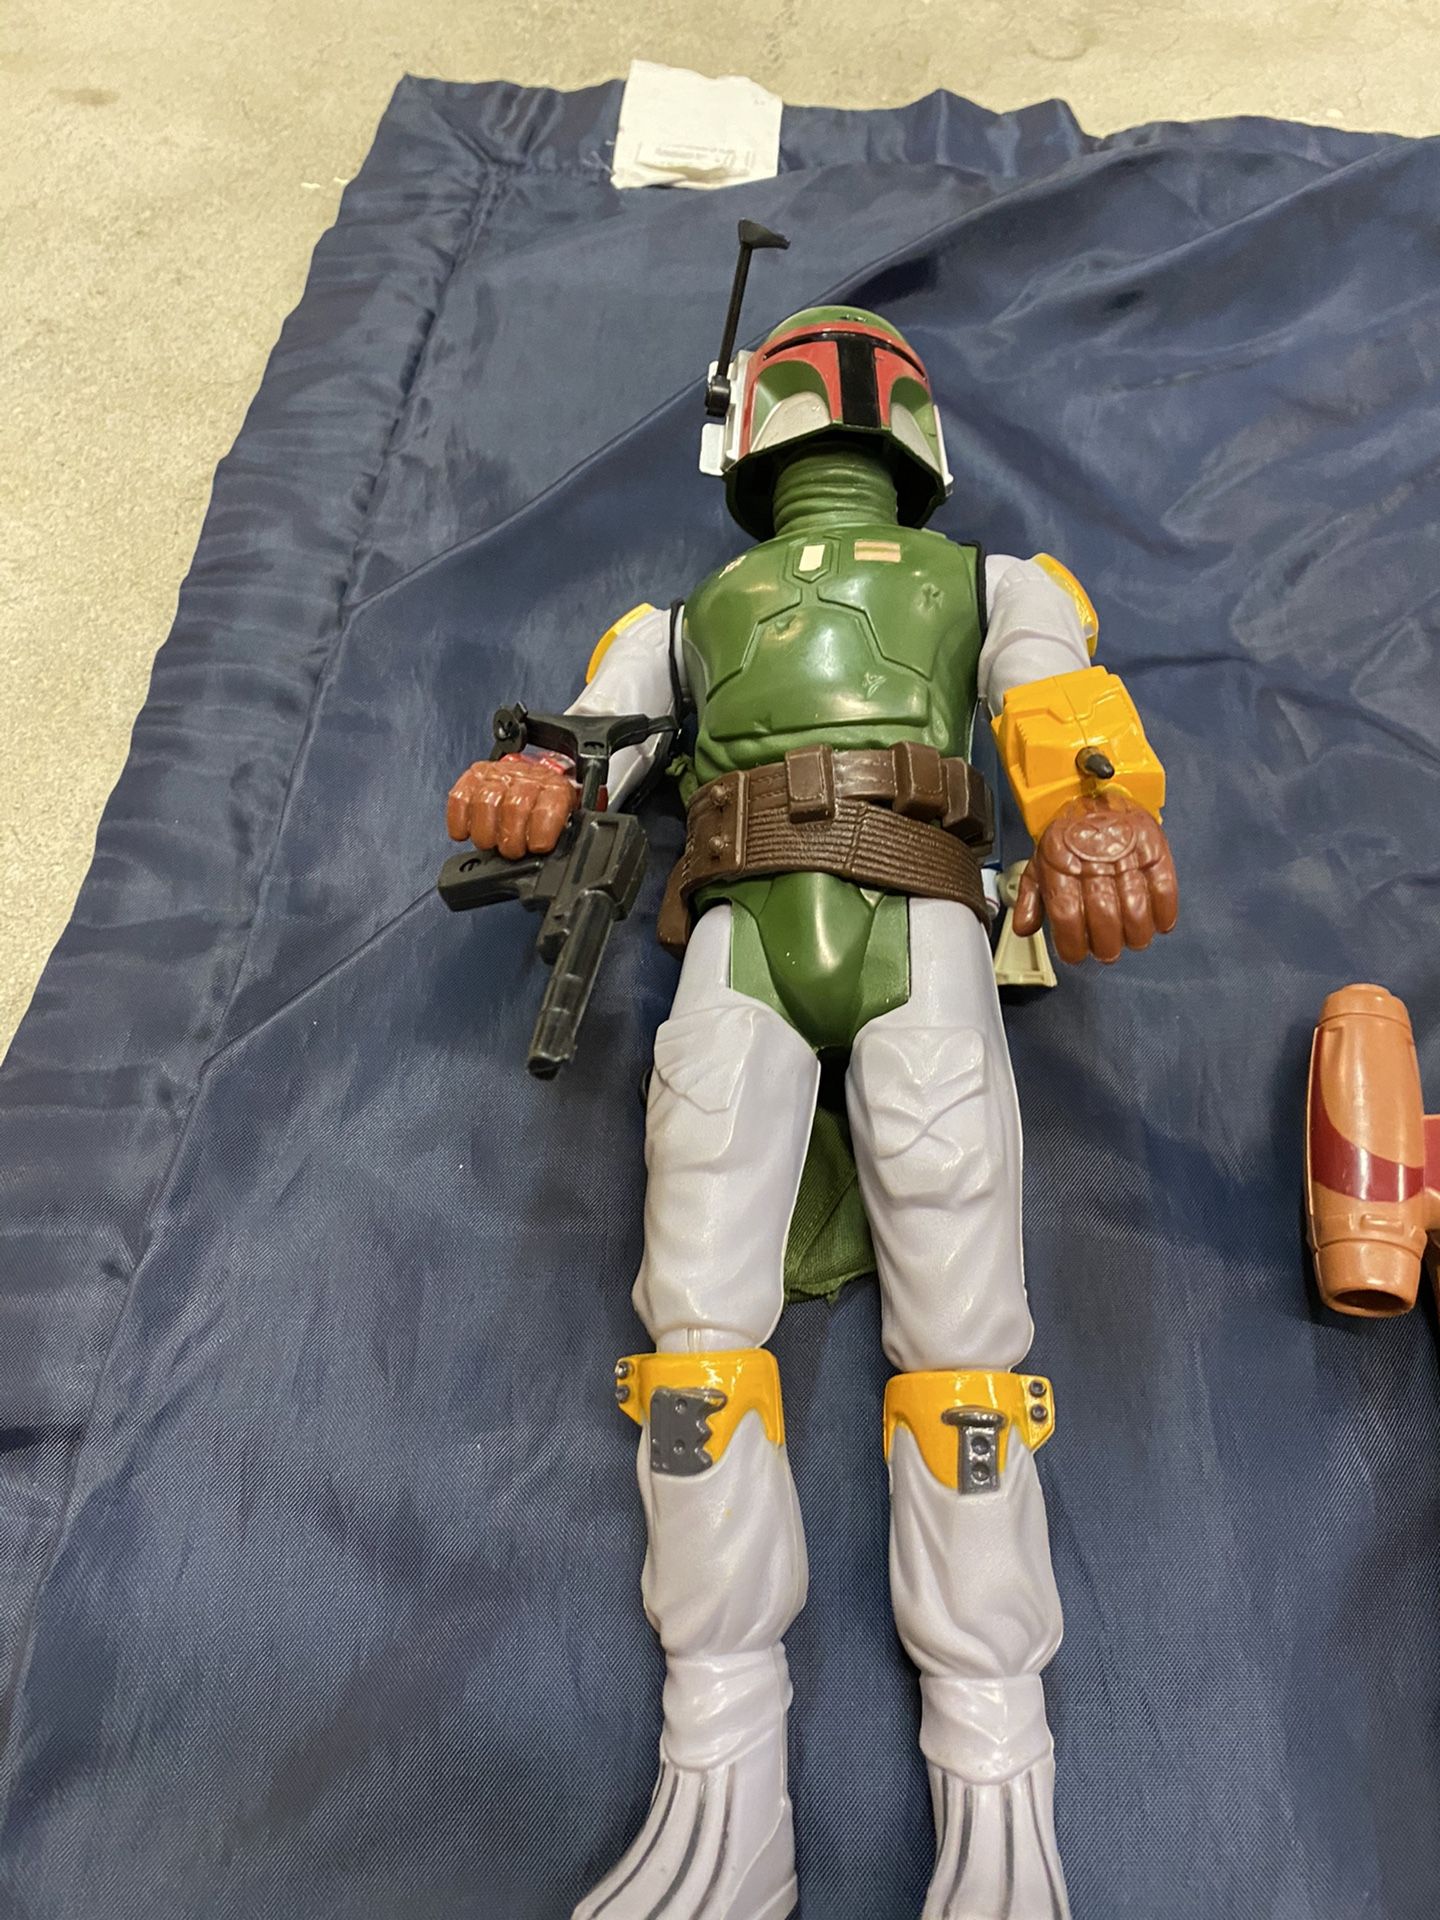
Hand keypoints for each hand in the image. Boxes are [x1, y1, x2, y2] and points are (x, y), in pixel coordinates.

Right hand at [446, 753, 577, 858]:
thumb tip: (551, 859)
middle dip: (511, 840)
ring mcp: (498, 775)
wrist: (536, 780)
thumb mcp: (566, 822)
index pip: (547, 809)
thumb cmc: (547, 808)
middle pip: (514, 807)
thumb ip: (561, 838)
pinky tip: (466, 832)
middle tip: (512, 852)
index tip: (536, 847)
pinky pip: (459, 797)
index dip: (540, 834)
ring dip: (485, 833)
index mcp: (555, 789)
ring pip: (486, 802)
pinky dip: (459, 821)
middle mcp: (526, 777)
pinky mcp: (473, 776)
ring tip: (491, 844)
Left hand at [1013, 791, 1177, 965]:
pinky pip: (1164, 886)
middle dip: (1107, 946)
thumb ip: (1032, 898)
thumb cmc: (1068, 834)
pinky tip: (1159, 923)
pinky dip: (1165, 912)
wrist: (1093, 791)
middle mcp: (1092, 859)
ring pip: (1135, 908)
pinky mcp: (1153, 847)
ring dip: (1136, 935)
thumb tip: (1024, 927)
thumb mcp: (1040, 862)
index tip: (1077, 954)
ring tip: (1132, 940)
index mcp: (1060, 863)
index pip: (1067, 914)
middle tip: (1107, 952)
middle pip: (1103, 916)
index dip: (1073, 943)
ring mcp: (1125, 853)